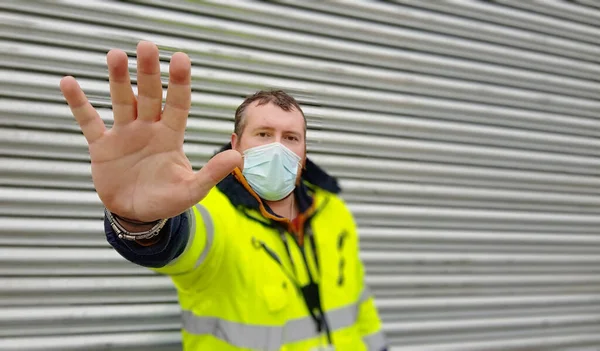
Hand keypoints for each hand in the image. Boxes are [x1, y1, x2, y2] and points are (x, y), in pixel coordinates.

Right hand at [60, 41, 240, 221]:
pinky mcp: (102, 146)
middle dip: (148, 72)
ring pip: (122, 101)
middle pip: (149, 95)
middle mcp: (149, 129)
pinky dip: (79, 103)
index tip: (181, 58)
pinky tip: (68, 82)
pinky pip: (89, 121)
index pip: (178, 104)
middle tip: (146, 46)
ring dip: (118, 79)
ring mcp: (125, 135)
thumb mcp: (191, 190)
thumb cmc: (167, 200)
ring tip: (115, 55)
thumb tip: (238, 157)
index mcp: (171, 136)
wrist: (137, 214)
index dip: (179, 83)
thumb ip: (212, 173)